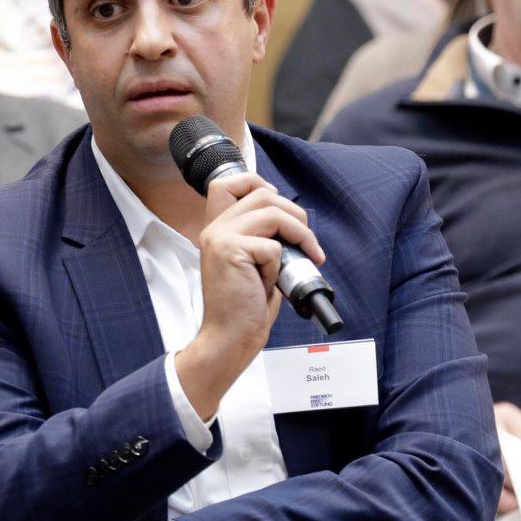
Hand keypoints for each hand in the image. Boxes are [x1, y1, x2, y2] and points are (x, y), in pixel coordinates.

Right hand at [175, 172, 324, 413]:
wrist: (229, 338)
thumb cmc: (243, 307)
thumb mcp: (251, 263)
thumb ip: (260, 237)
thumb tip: (291, 220)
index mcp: (216, 229)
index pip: (228, 183)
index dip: (259, 184)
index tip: (282, 210)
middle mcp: (214, 228)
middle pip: (262, 192)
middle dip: (295, 214)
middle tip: (306, 243)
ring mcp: (220, 238)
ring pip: (272, 212)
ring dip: (300, 234)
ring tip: (307, 256)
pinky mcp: (231, 251)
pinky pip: (273, 247)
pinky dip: (280, 266)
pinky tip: (270, 284)